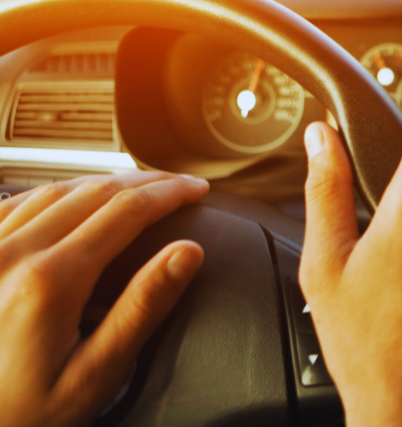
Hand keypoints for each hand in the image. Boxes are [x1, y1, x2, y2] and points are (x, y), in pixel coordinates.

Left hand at [0, 171, 208, 426]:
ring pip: (54, 191)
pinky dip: (54, 194)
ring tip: (138, 188)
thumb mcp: (96, 373)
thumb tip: (188, 252)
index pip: (127, 211)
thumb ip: (141, 308)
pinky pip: (15, 204)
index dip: (169, 193)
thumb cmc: (27, 413)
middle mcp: (13, 253)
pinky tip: (75, 198)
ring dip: (103, 183)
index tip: (199, 189)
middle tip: (180, 184)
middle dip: (144, 182)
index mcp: (51, 280)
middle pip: (93, 191)